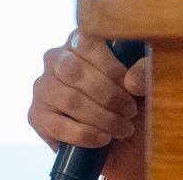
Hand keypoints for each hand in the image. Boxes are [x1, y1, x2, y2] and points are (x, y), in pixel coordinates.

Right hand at [27, 29, 148, 179]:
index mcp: (79, 40)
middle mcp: (55, 59)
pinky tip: (103, 139)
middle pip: (75, 71)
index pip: (88, 43)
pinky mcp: (36, 115)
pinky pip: (58, 125)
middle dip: (108, 95)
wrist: (122, 141)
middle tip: (130, 112)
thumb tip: (132, 82)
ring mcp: (42, 87)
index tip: (132, 88)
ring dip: (101, 117)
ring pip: (69, 99)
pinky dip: (85, 135)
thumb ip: (146, 71)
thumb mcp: (145, 81)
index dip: (112, 67)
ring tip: (122, 128)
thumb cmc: (131, 100)